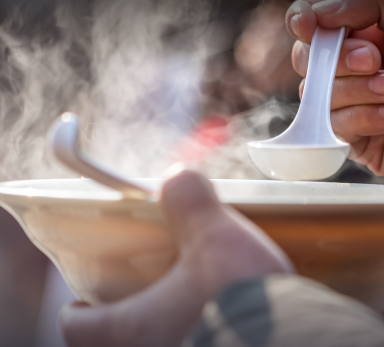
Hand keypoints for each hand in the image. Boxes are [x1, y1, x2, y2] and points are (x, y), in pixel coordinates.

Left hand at [59, 171, 292, 346]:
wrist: (302, 344)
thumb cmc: (242, 299)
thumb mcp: (213, 236)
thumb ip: (189, 199)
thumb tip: (177, 176)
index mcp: (135, 330)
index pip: (77, 328)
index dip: (77, 309)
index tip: (86, 295)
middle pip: (117, 338)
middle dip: (128, 308)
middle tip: (145, 279)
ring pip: (156, 342)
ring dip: (166, 316)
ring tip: (188, 286)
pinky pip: (195, 342)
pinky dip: (200, 325)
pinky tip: (225, 303)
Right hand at [286, 0, 383, 174]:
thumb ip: (366, 0)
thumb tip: (318, 14)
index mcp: (359, 29)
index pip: (310, 16)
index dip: (301, 18)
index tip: (310, 24)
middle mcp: (346, 62)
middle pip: (305, 57)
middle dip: (334, 59)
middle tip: (372, 60)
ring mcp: (343, 98)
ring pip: (314, 93)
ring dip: (354, 90)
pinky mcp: (348, 131)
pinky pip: (331, 123)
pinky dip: (360, 118)